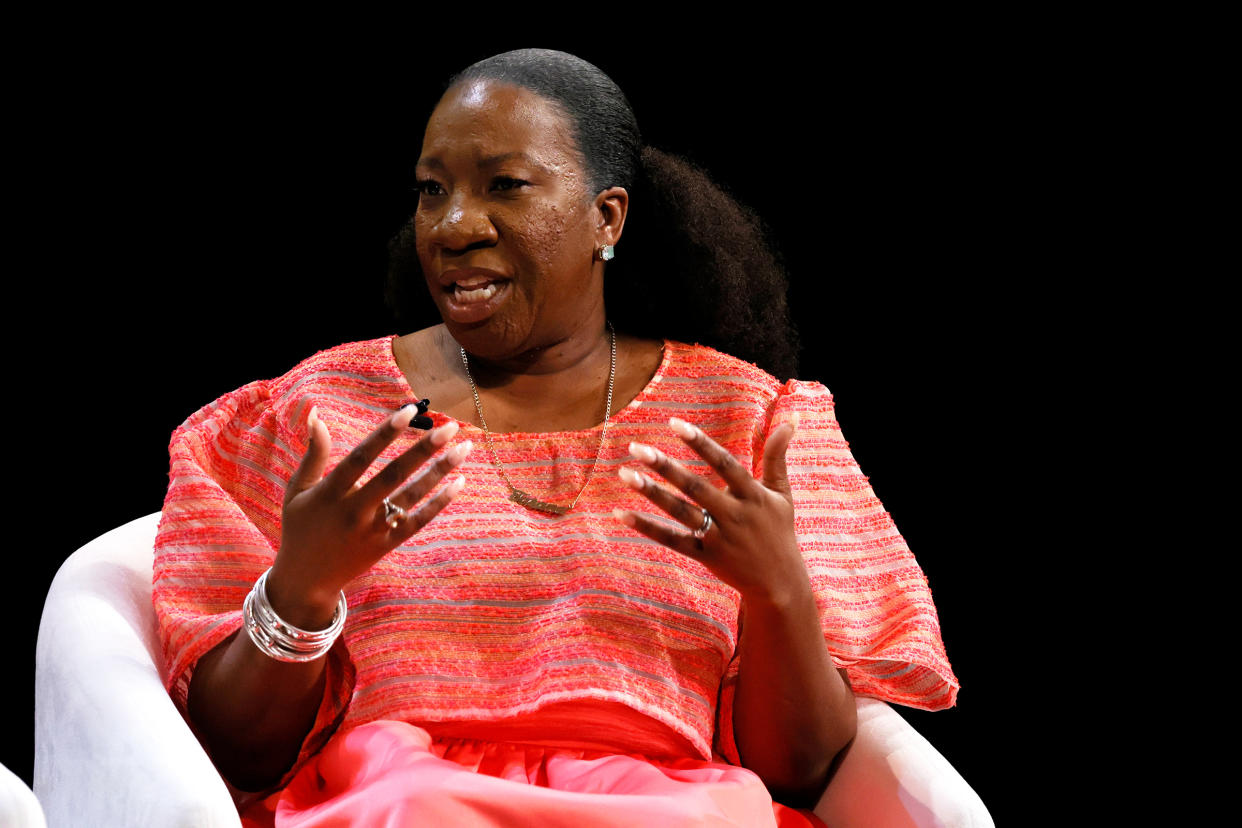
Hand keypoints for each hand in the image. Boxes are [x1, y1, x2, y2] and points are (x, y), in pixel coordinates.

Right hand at [267, 405, 470, 626]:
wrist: (305, 581)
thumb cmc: (300, 527)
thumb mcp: (298, 490)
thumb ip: (313, 454)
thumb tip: (316, 415)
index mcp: (330, 493)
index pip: (361, 457)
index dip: (385, 433)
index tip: (409, 411)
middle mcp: (353, 512)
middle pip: (393, 476)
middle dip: (423, 450)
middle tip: (450, 427)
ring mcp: (372, 531)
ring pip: (411, 497)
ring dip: (439, 472)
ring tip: (464, 447)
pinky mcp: (386, 546)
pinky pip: (417, 523)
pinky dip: (439, 504)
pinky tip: (460, 482)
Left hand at [613, 416, 808, 605]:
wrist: (780, 584)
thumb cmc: (779, 531)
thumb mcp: (783, 494)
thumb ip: (778, 456)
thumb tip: (790, 418)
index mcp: (753, 496)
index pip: (724, 464)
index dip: (700, 443)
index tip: (674, 423)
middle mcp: (735, 516)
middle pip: (696, 488)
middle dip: (666, 467)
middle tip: (636, 447)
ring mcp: (719, 538)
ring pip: (681, 513)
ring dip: (652, 494)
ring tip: (624, 474)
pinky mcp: (706, 558)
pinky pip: (673, 541)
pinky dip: (648, 528)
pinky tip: (621, 514)